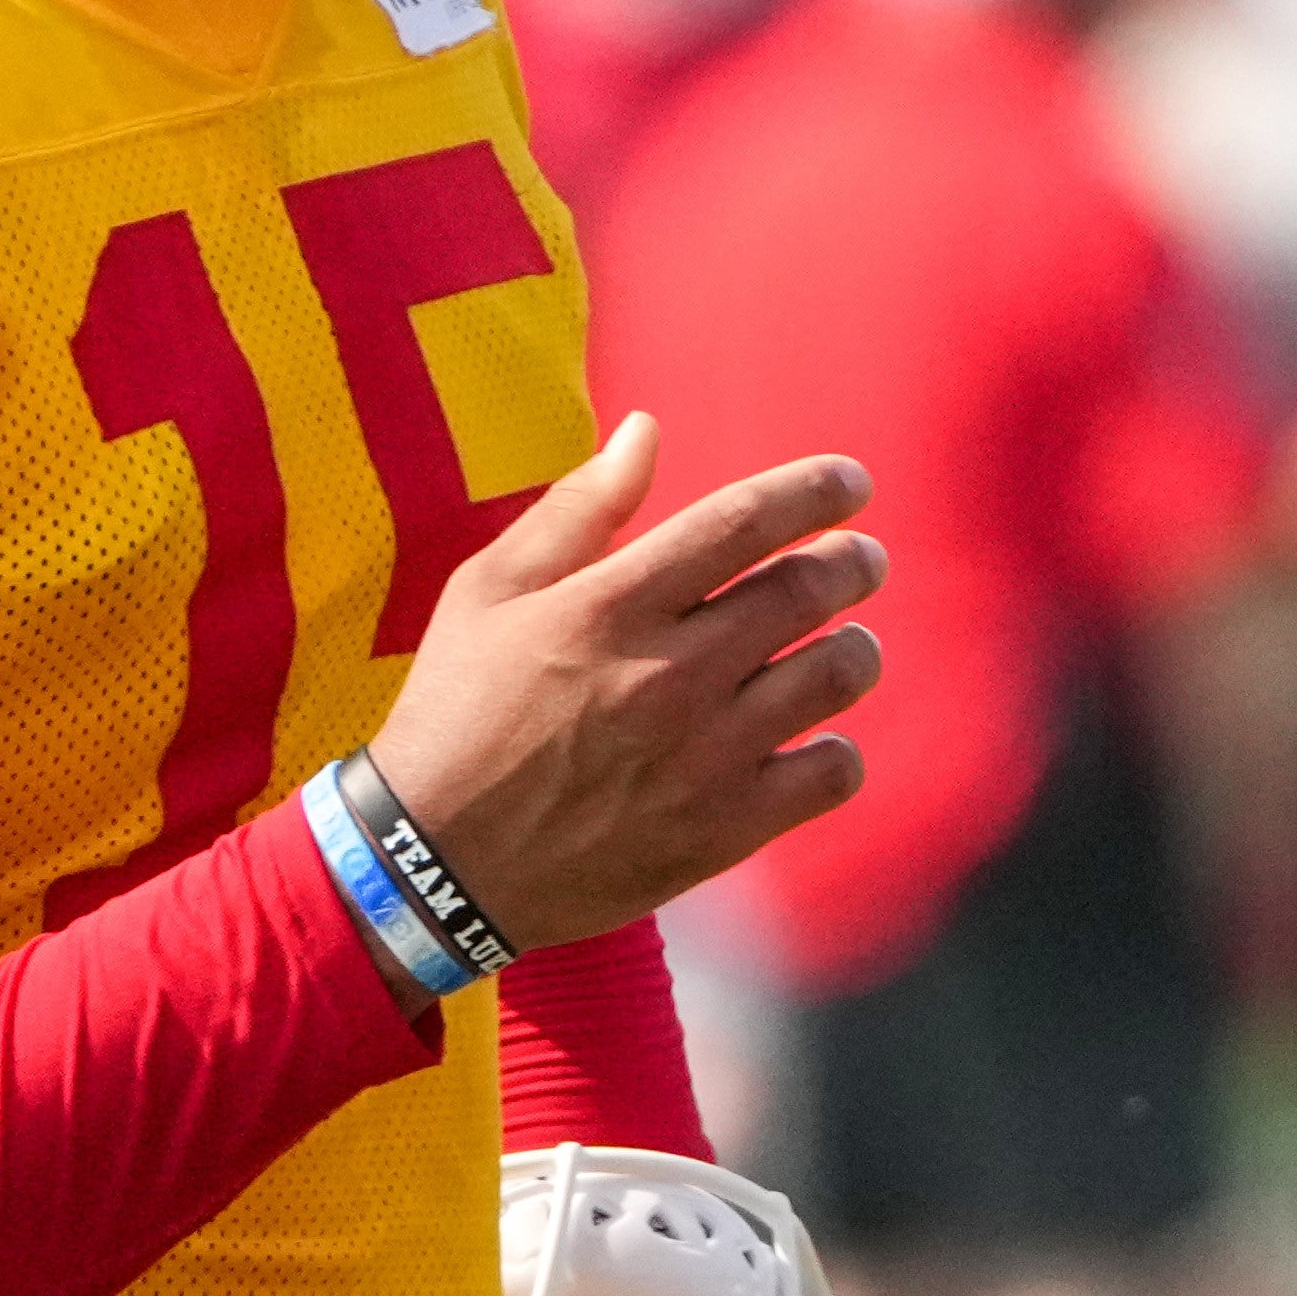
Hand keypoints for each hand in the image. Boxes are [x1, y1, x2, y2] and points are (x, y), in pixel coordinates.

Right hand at [364, 414, 880, 954]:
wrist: (438, 865)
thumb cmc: (457, 712)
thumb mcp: (488, 592)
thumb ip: (576, 509)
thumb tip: (646, 430)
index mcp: (610, 607)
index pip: (743, 523)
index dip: (813, 491)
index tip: (850, 482)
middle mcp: (668, 675)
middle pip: (808, 591)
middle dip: (852, 562)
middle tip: (859, 559)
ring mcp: (703, 757)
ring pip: (836, 676)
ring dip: (855, 647)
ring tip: (845, 642)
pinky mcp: (722, 829)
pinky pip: (830, 773)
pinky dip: (837, 746)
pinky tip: (811, 737)